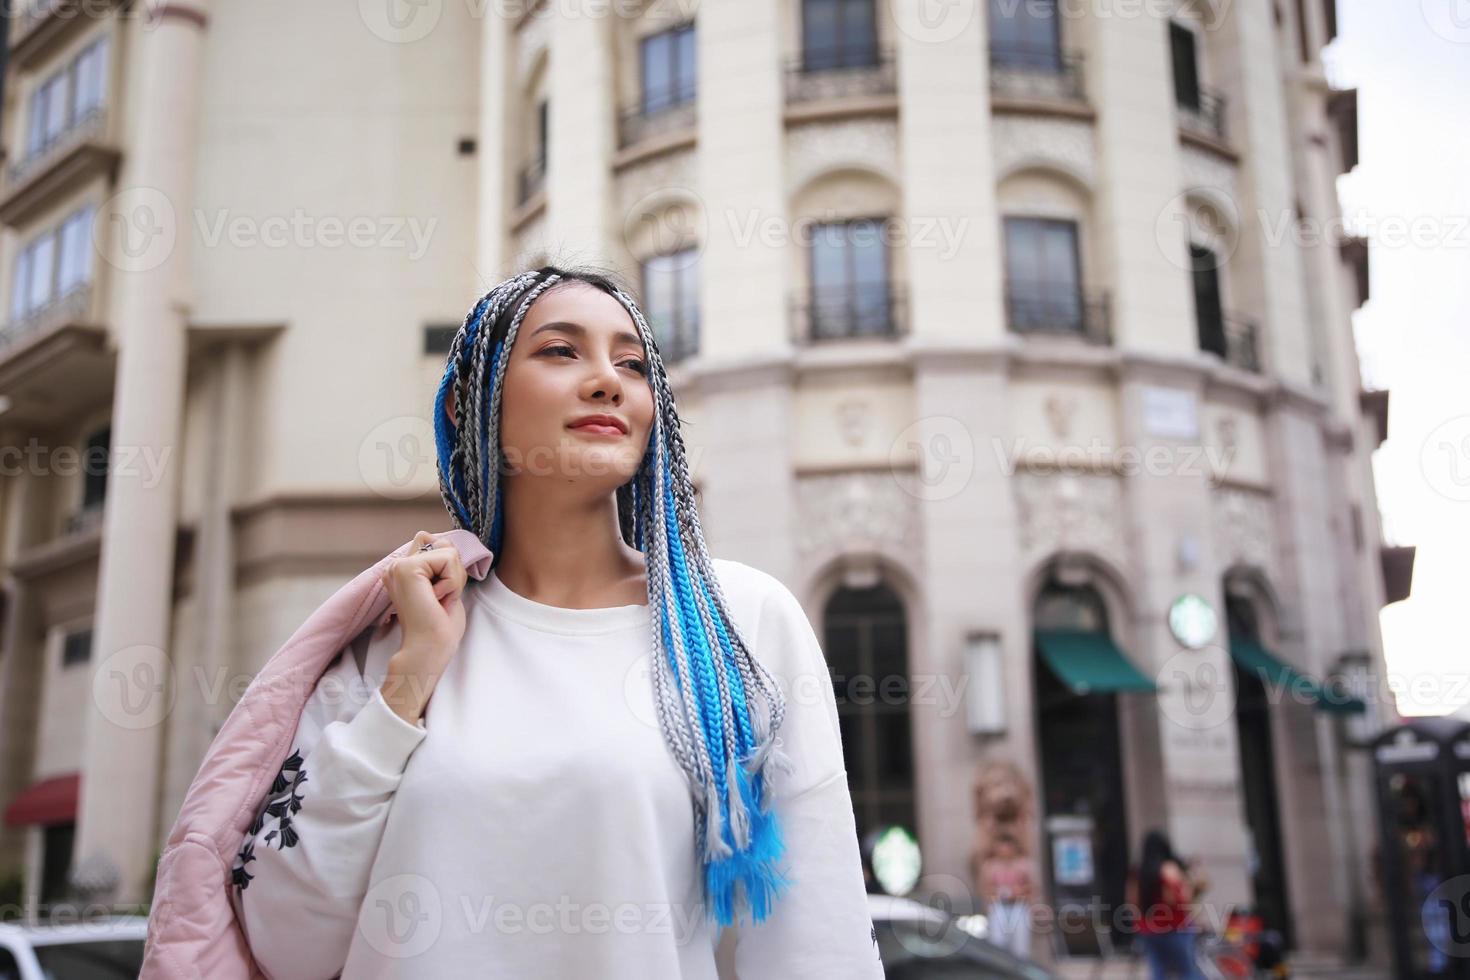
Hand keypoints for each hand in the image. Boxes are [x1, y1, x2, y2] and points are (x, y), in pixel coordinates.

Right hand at [378, 530, 468, 723]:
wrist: (429, 649)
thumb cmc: (439, 627)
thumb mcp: (445, 585)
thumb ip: (440, 560)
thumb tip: (430, 534)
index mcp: (403, 571)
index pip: (437, 545)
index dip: (450, 570)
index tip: (439, 597)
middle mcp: (396, 566)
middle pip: (444, 545)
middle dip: (454, 573)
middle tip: (441, 599)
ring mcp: (399, 566)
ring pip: (448, 551)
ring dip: (454, 579)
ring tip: (438, 600)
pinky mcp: (407, 568)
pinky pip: (448, 558)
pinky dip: (451, 581)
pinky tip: (436, 599)